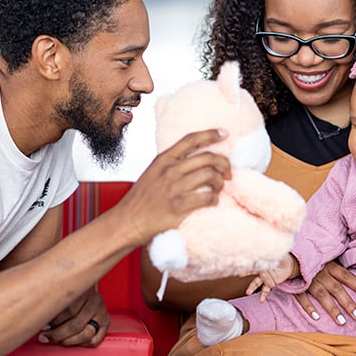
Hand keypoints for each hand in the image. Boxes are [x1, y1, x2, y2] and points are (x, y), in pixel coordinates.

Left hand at [38, 287, 108, 346]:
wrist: (85, 285)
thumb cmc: (69, 292)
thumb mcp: (62, 290)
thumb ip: (55, 301)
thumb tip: (40, 319)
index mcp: (84, 290)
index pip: (68, 310)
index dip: (54, 322)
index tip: (43, 327)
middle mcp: (95, 300)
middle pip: (76, 324)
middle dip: (58, 334)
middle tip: (46, 337)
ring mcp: (102, 311)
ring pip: (86, 333)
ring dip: (68, 340)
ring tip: (58, 340)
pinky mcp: (106, 321)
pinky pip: (95, 340)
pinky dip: (82, 344)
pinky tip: (72, 340)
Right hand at [123, 129, 230, 243]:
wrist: (128, 221)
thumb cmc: (141, 199)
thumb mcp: (153, 173)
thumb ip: (170, 164)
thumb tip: (195, 159)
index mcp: (163, 159)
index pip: (190, 140)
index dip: (210, 134)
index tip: (224, 134)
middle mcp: (170, 170)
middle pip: (207, 157)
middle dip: (223, 163)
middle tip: (228, 173)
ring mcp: (174, 188)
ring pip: (210, 175)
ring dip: (220, 182)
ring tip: (218, 189)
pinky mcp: (178, 206)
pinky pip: (207, 197)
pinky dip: (214, 199)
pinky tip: (212, 201)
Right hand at [246, 254, 295, 301]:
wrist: (288, 265)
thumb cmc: (282, 258)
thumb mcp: (279, 257)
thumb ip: (274, 260)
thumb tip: (268, 266)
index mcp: (263, 262)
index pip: (257, 263)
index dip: (251, 263)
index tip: (245, 265)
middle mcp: (262, 270)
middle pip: (253, 272)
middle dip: (246, 273)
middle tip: (239, 274)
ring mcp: (265, 278)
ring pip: (257, 282)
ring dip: (252, 287)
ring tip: (248, 292)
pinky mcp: (270, 283)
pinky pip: (265, 290)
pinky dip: (263, 295)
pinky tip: (261, 300)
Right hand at [294, 260, 355, 323]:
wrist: (288, 254)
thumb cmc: (310, 256)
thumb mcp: (325, 257)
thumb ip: (337, 265)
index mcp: (329, 265)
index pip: (347, 276)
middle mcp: (321, 273)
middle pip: (337, 289)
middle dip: (348, 303)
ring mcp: (309, 280)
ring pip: (322, 296)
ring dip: (332, 309)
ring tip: (342, 321)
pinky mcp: (297, 285)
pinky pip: (302, 297)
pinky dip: (309, 307)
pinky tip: (316, 317)